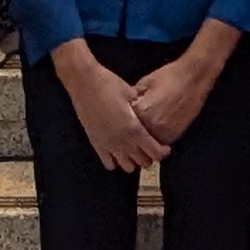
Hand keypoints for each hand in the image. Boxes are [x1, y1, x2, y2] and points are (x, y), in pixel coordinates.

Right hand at [54, 45, 166, 175]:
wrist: (84, 83)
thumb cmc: (109, 84)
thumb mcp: (131, 94)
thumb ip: (142, 109)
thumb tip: (149, 114)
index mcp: (134, 129)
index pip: (154, 152)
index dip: (162, 153)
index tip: (165, 148)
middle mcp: (122, 141)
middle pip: (142, 162)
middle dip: (150, 157)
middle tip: (150, 147)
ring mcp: (108, 144)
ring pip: (127, 167)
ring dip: (133, 160)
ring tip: (134, 150)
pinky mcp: (96, 144)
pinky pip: (109, 163)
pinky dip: (116, 161)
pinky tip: (118, 150)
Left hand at [126, 42, 224, 148]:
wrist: (193, 78)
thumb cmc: (168, 77)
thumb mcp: (144, 83)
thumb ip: (133, 98)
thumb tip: (125, 106)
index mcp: (142, 112)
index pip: (125, 123)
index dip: (124, 120)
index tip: (123, 117)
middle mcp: (152, 126)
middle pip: (136, 136)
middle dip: (134, 130)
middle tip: (135, 122)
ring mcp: (165, 133)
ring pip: (148, 142)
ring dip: (146, 136)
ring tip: (148, 124)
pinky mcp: (175, 135)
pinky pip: (161, 141)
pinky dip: (157, 137)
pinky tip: (158, 125)